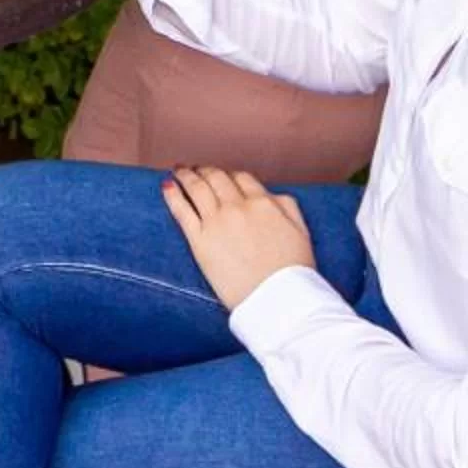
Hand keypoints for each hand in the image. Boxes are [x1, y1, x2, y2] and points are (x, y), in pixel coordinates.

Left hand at [160, 166, 314, 309]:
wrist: (276, 298)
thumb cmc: (292, 271)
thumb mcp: (300, 231)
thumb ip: (287, 207)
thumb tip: (273, 195)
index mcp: (263, 203)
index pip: (242, 178)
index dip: (230, 174)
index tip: (223, 176)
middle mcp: (237, 207)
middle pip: (217, 178)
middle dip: (205, 171)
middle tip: (197, 169)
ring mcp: (216, 222)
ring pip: (197, 188)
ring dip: (186, 176)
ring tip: (179, 171)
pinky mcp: (199, 241)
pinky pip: (182, 211)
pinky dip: (172, 195)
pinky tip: (167, 186)